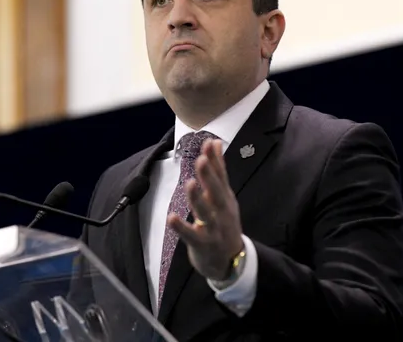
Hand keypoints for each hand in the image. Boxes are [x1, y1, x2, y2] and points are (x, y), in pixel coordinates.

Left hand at [168, 138, 243, 280]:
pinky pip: (191, 235)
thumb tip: (215, 143)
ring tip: (190, 184)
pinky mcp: (203, 244)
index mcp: (225, 198)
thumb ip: (219, 170)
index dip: (215, 160)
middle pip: (216, 192)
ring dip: (197, 198)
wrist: (231, 260)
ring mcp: (214, 228)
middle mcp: (221, 211)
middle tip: (202, 160)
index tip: (208, 143)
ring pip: (205, 212)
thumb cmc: (224, 222)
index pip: (221, 176)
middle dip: (209, 176)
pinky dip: (181, 227)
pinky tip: (171, 218)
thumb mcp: (224, 196)